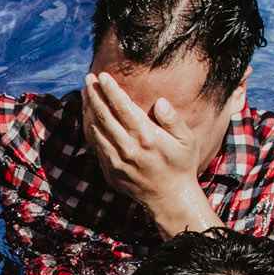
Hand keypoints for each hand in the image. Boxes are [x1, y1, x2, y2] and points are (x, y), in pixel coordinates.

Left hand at [82, 72, 219, 237]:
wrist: (169, 198)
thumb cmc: (181, 165)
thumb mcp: (187, 141)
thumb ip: (173, 120)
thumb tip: (160, 102)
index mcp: (146, 137)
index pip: (122, 107)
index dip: (110, 90)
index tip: (103, 76)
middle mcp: (127, 148)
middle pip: (103, 115)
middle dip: (94, 94)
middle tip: (88, 77)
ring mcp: (116, 160)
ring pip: (95, 129)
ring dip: (88, 109)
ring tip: (86, 92)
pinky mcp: (109, 169)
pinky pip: (94, 144)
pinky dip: (89, 127)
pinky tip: (89, 115)